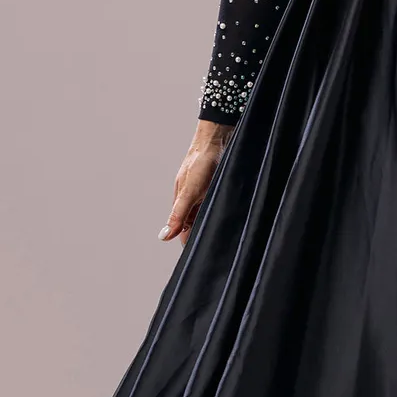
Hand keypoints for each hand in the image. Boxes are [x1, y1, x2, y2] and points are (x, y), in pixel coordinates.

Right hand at [161, 119, 233, 243]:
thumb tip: (163, 237)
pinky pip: (221, 207)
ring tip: (228, 240)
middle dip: (205, 237)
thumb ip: (178, 214)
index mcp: (183, 204)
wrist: (218, 138)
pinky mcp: (220, 189)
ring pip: (210, 217)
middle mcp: (194, 201)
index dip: (191, 244)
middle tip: (219, 252)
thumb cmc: (201, 162)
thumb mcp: (189, 191)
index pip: (185, 231)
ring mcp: (207, 195)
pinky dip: (225, 214)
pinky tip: (233, 220)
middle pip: (197, 226)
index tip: (201, 259)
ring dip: (216, 226)